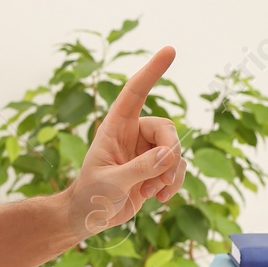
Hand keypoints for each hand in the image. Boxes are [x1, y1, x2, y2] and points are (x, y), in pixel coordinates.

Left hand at [65, 46, 185, 240]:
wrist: (90, 217)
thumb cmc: (91, 195)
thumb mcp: (112, 182)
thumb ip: (139, 168)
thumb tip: (169, 155)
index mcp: (115, 126)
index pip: (135, 92)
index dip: (152, 70)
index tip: (170, 50)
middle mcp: (133, 133)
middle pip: (167, 129)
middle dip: (171, 153)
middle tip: (161, 180)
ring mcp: (146, 150)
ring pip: (176, 150)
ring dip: (172, 174)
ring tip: (152, 192)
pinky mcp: (155, 167)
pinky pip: (178, 167)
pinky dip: (174, 184)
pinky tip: (158, 198)